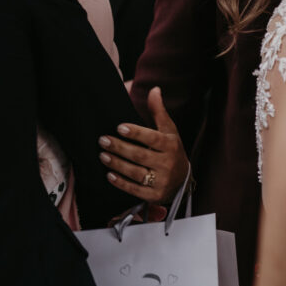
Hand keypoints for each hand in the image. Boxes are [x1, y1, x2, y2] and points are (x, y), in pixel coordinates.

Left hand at [98, 87, 189, 203]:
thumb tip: (154, 89)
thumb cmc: (171, 150)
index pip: (152, 138)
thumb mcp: (168, 130)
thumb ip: (159, 111)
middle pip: (140, 155)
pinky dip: (121, 183)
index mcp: (170, 146)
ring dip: (117, 164)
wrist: (183, 180)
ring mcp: (162, 181)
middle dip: (119, 148)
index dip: (136, 133)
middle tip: (102, 140)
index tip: (119, 127)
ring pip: (136, 173)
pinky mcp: (154, 195)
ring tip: (102, 155)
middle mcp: (168, 164)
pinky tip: (109, 175)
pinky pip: (136, 190)